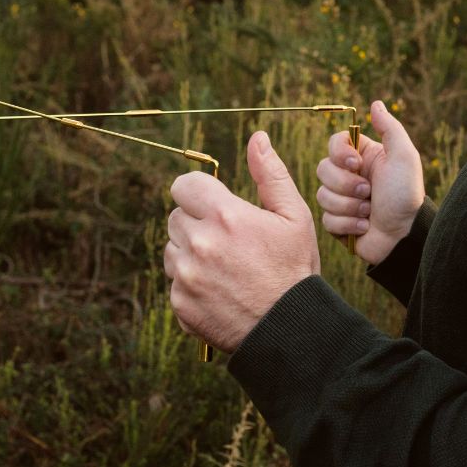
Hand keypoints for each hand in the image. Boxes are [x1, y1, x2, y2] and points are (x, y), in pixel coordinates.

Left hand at [164, 131, 319, 352]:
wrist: (289, 328)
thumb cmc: (294, 269)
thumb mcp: (294, 216)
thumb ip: (270, 174)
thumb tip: (257, 138)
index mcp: (224, 215)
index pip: (183, 185)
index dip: (198, 193)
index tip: (214, 206)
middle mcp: (199, 242)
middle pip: (177, 217)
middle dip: (198, 224)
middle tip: (229, 243)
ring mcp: (186, 275)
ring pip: (172, 249)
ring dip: (191, 253)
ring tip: (226, 268)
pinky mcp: (180, 303)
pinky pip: (174, 282)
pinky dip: (192, 284)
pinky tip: (220, 290)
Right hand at [316, 100, 424, 264]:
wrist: (405, 236)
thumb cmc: (406, 195)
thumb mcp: (404, 157)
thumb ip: (390, 128)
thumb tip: (375, 104)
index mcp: (361, 158)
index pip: (334, 144)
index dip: (340, 153)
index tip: (356, 163)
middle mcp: (348, 177)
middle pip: (322, 169)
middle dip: (346, 184)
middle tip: (369, 192)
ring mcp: (341, 200)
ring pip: (322, 196)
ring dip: (350, 206)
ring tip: (369, 212)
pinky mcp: (337, 223)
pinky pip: (326, 219)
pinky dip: (348, 224)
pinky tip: (364, 227)